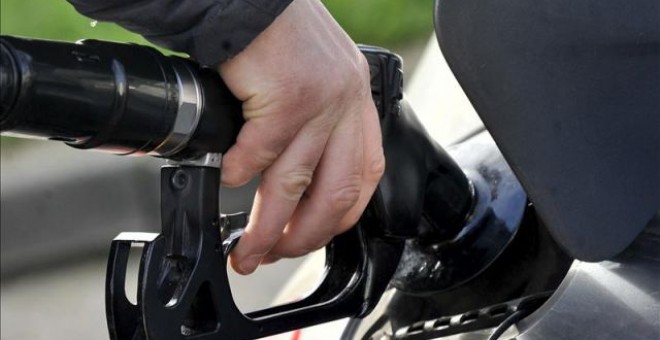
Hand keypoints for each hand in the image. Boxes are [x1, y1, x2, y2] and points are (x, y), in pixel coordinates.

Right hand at [219, 0, 384, 274]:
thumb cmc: (276, 35)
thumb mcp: (317, 79)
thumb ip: (318, 124)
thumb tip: (297, 178)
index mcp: (356, 102)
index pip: (364, 177)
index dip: (338, 216)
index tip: (312, 236)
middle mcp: (346, 103)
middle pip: (334, 192)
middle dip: (304, 237)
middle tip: (276, 255)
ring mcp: (320, 101)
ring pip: (294, 183)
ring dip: (268, 225)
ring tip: (248, 247)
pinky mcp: (288, 96)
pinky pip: (260, 151)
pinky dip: (240, 172)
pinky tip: (227, 178)